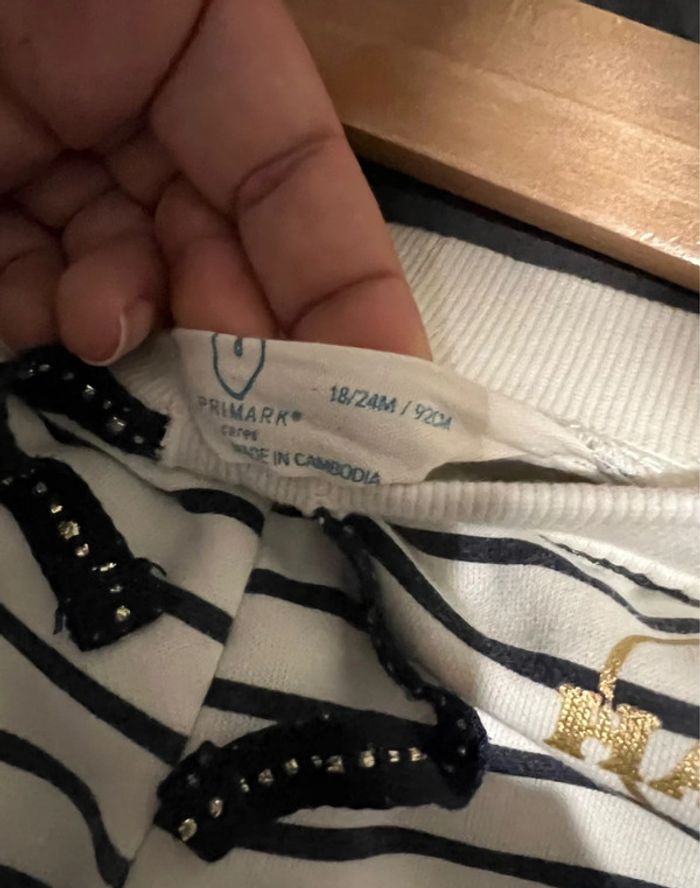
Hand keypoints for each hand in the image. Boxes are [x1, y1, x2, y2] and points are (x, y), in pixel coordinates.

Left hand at [0, 0, 430, 362]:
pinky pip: (43, 277)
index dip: (351, 289)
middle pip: (226, 241)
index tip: (384, 394)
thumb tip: (180, 284)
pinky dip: (50, 320)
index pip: (302, 174)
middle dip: (241, 337)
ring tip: (99, 339)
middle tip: (253, 427)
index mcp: (193, 28)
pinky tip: (42, 329)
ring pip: (138, 271)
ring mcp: (61, 148)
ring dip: (136, 329)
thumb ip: (199, 109)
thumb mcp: (150, 18)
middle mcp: (138, 97)